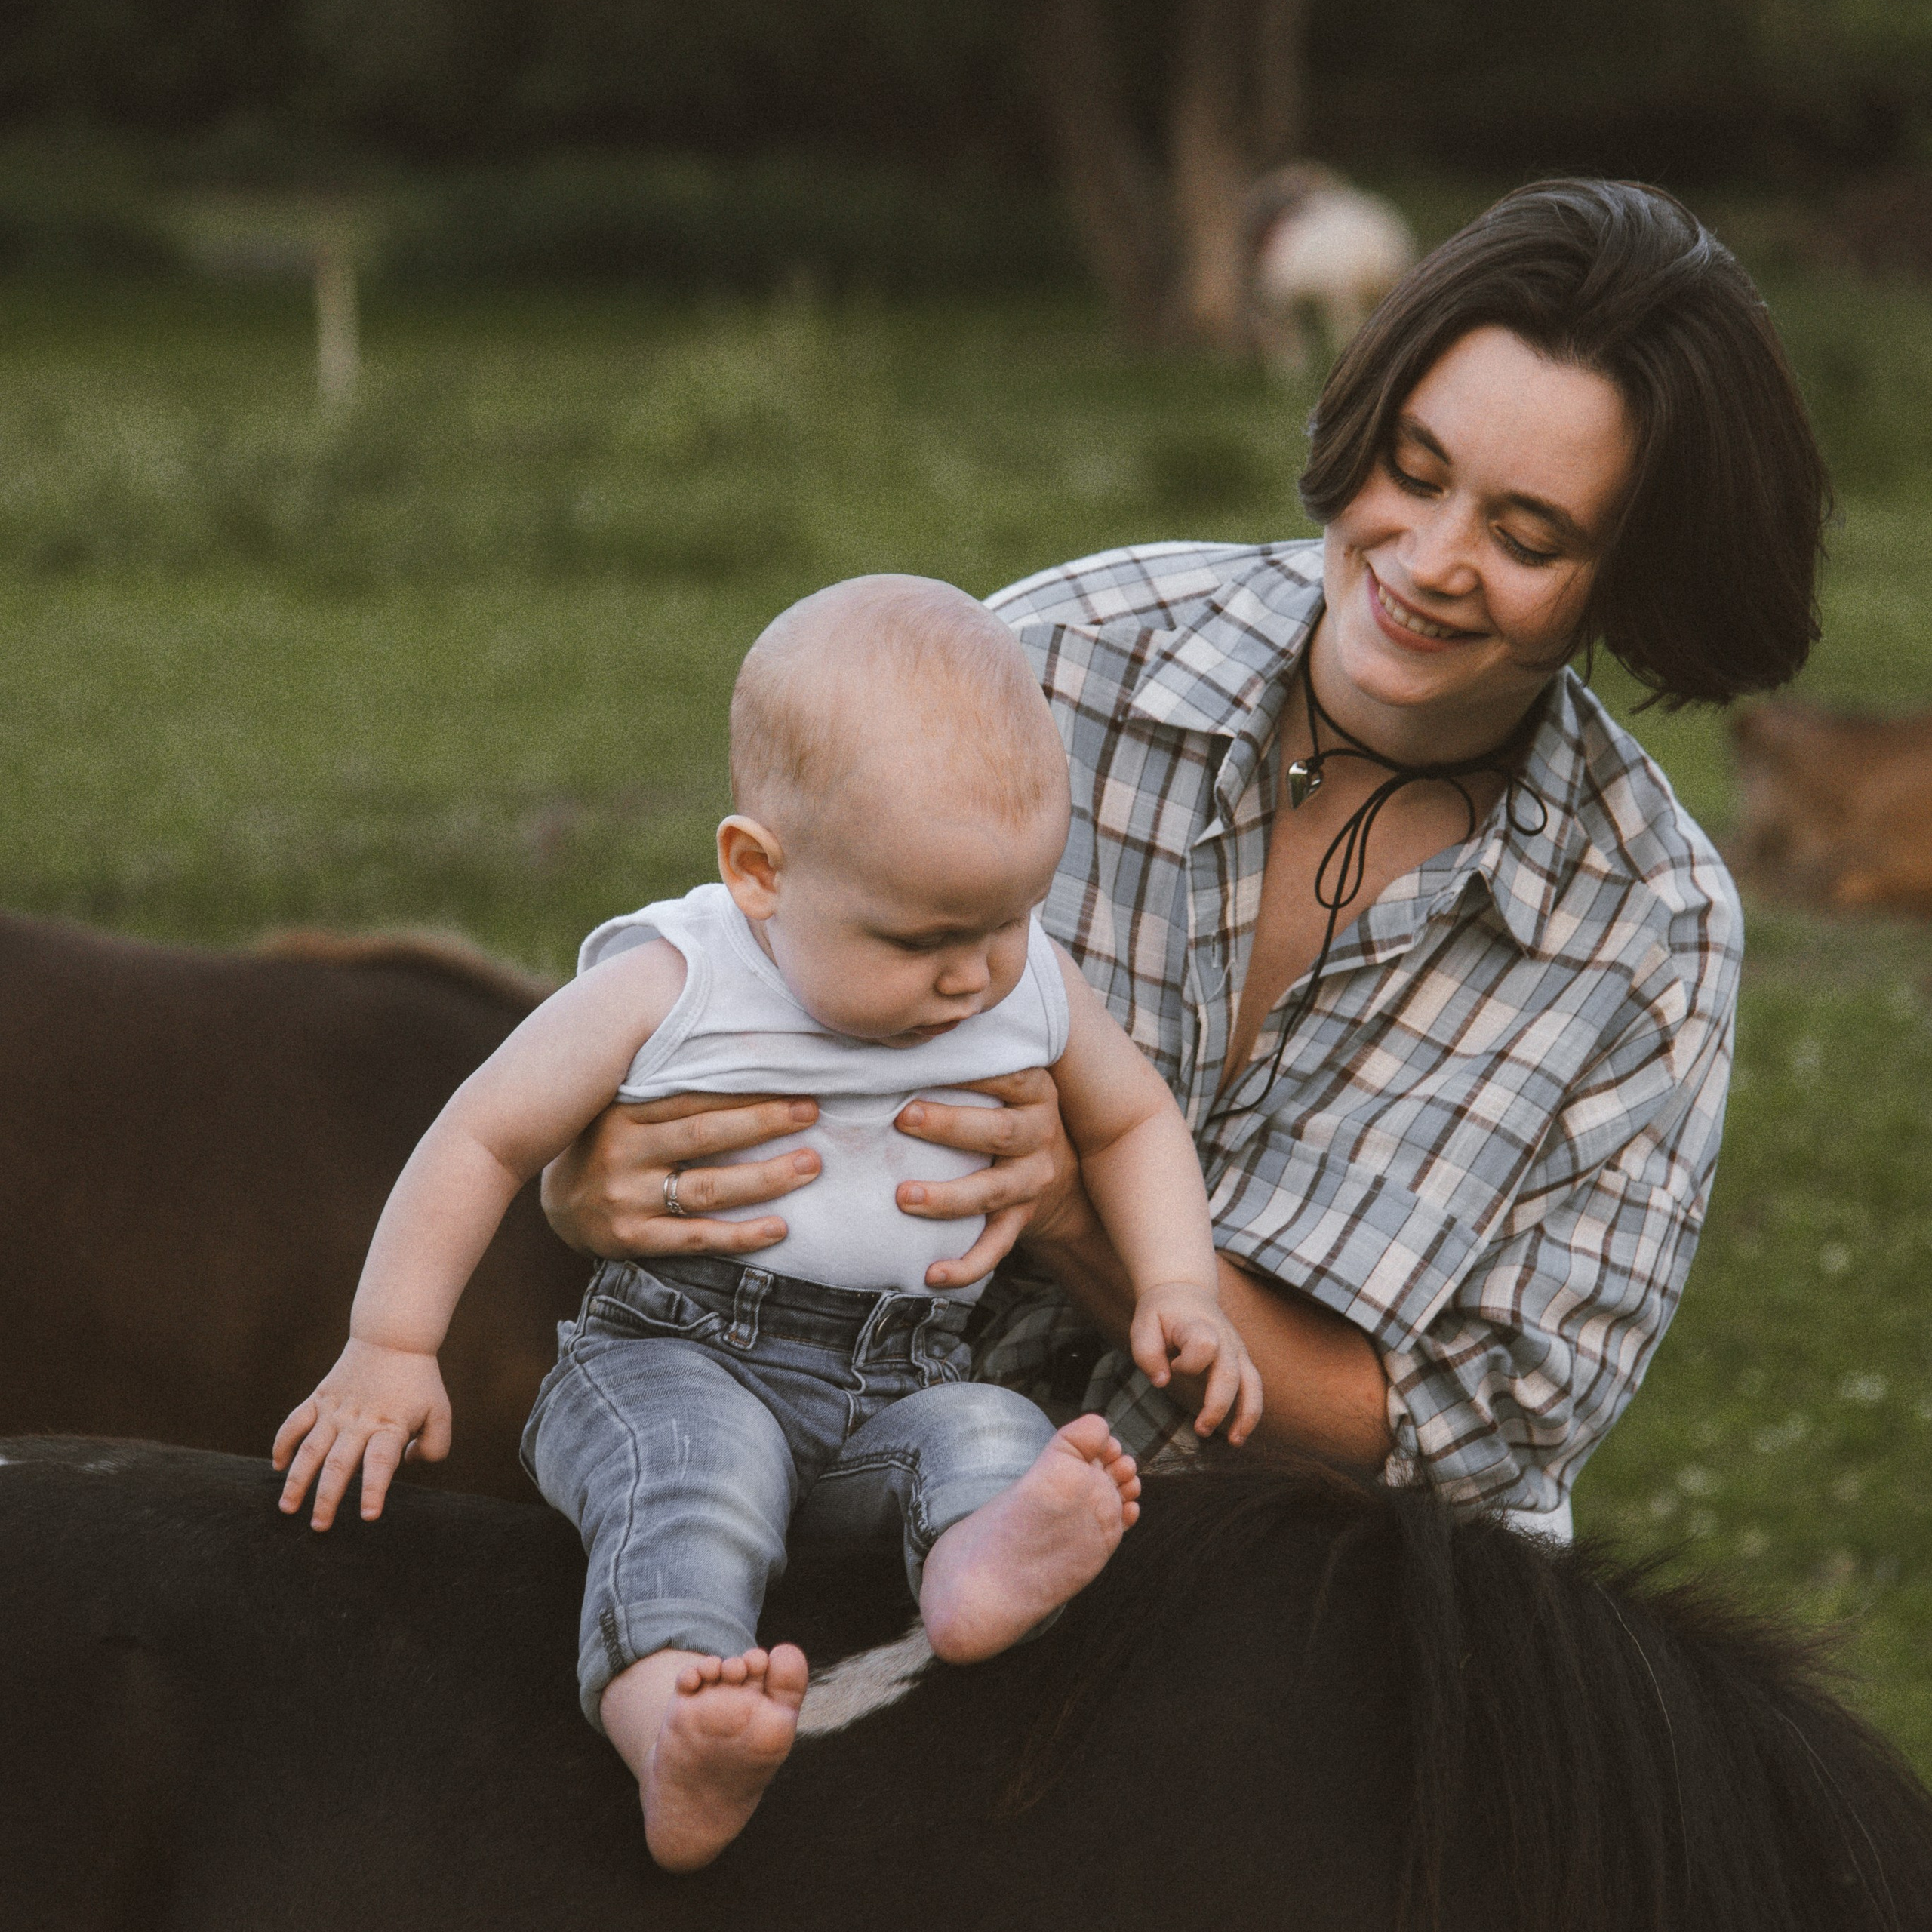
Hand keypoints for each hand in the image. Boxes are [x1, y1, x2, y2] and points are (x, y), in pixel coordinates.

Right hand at [272, 1338, 451, 1528]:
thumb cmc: (420, 1381)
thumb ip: (435, 1445)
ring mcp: (335, 1410)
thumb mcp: (440, 1412)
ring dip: (296, 1481)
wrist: (394, 1337)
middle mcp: (359, 1422)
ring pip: (310, 1450)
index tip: (368, 1516)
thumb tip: (407, 1465)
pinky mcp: (320, 1398)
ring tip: (287, 1508)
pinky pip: (294, 1423)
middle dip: (326, 1499)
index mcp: (390, 1427)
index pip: (380, 1464)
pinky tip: (278, 1466)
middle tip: (319, 1527)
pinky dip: (283, 1443)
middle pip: (338, 1465)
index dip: (373, 1490)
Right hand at [540, 1092, 822, 1260]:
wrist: (556, 1205)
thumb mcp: (621, 1105)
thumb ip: (665, 1084)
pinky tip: (781, 1228)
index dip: (744, 1087)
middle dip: (763, 1122)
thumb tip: (736, 1045)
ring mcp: (626, 1199)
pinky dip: (740, 1236)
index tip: (792, 1075)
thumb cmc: (607, 1143)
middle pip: (705, 1136)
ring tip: (810, 1164)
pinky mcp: (631, 1239)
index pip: (692, 1096)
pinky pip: (696, 1239)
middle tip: (811, 1110)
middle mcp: (622, 1153)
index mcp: (622, 1111)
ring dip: (764, 1177)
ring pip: (707, 1188)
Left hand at [891, 1068, 1083, 1291]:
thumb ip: (971, 1061)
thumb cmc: (1007, 1112)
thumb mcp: (1005, 1082)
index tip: (923, 1062)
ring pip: (994, 1192)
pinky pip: (995, 1247)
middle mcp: (1039, 1135)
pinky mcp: (1020, 1221)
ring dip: (948, 1197)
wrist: (1059, 1173)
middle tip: (903, 1118)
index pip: (1008, 1076)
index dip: (970, 1072)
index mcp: (1034, 1093)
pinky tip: (931, 1274)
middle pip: (1000, 1132)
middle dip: (951, 1126)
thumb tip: (896, 1035)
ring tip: (903, 1197)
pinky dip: (965, 1266)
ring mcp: (1031, 1182)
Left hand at [1128, 1284, 1263, 1444]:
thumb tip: (1162, 1382)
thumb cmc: (1161, 1313)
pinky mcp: (1241, 1360)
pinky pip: (1253, 1387)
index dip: (1189, 1363)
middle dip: (1218, 1406)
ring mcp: (1236, 1349)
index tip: (1172, 1365)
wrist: (1184, 1291)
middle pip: (1230, 1373)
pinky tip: (1239, 1434)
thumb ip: (1147, 1353)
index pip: (1204, 1346)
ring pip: (1252, 1383)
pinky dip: (1250, 1412)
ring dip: (1246, 1414)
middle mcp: (1223, 1337)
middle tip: (1200, 1430)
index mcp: (1198, 1325)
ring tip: (1235, 1442)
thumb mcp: (1143, 1325)